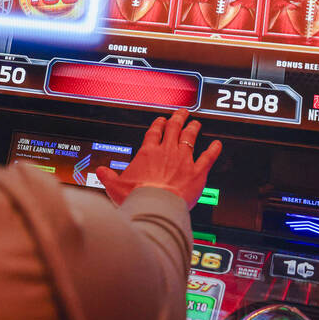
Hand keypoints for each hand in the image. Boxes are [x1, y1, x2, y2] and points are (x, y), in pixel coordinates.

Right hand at [96, 109, 221, 207]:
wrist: (156, 206)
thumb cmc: (137, 197)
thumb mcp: (116, 187)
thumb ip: (108, 177)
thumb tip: (100, 172)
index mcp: (148, 153)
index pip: (154, 132)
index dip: (159, 124)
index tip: (161, 120)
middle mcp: (167, 152)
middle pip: (174, 129)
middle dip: (178, 119)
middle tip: (182, 113)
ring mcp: (184, 160)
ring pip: (190, 138)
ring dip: (193, 128)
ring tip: (196, 123)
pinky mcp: (197, 172)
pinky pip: (208, 157)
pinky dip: (214, 150)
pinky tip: (218, 144)